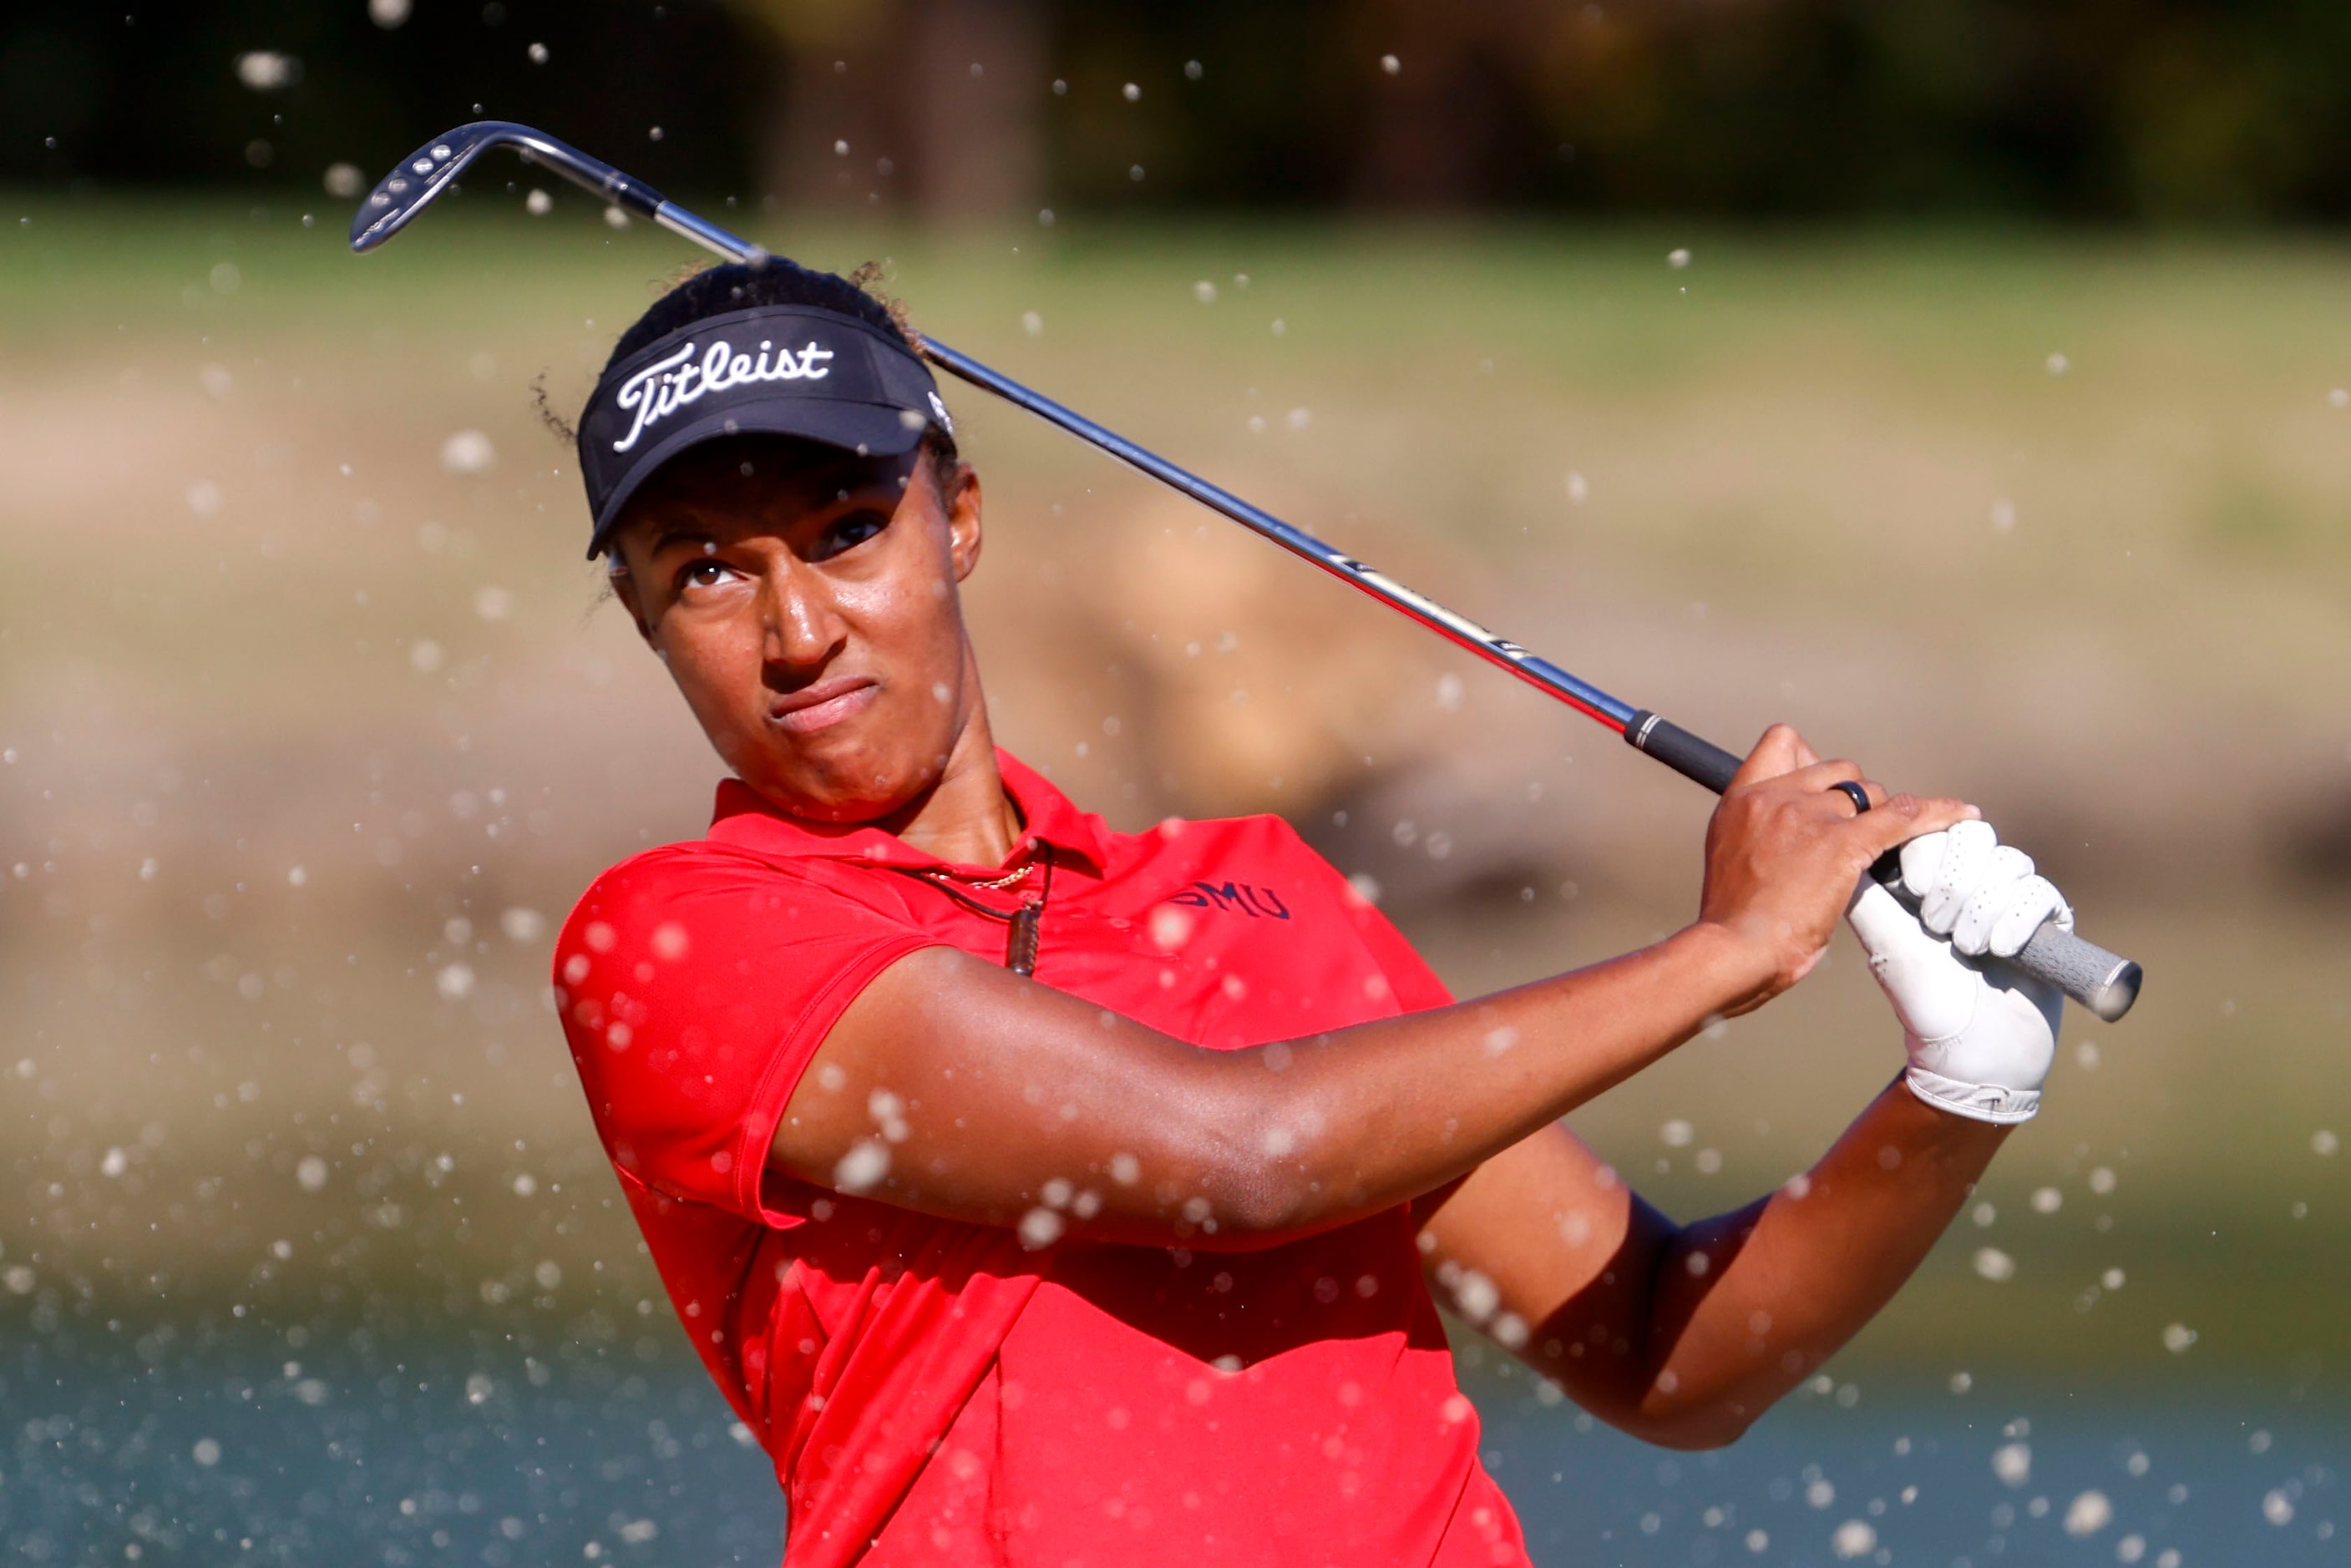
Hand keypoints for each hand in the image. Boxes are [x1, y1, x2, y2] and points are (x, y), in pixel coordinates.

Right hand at [1695, 725, 1975, 1012]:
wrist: (1732, 950)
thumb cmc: (1732, 922)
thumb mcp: (1730, 859)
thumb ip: (1760, 835)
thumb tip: (1793, 840)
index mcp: (1741, 800)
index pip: (1783, 743)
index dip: (1811, 760)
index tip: (1824, 787)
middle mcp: (1775, 797)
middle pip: (1838, 769)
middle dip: (1855, 797)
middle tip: (1860, 833)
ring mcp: (1808, 816)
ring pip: (1869, 792)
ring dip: (1882, 816)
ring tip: (1887, 847)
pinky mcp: (1841, 842)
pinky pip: (1901, 816)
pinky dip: (1937, 813)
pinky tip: (1962, 814)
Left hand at [1845, 819, 2067, 1122]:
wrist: (1973, 1054)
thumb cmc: (1923, 999)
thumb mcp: (1886, 942)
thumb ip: (1865, 893)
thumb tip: (1844, 844)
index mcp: (1930, 880)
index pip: (1934, 829)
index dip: (1926, 851)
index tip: (1911, 889)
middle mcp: (1973, 883)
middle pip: (1975, 835)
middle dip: (1955, 879)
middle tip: (1937, 924)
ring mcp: (2012, 899)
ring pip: (2009, 861)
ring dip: (1983, 905)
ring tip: (1967, 948)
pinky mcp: (2048, 921)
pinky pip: (2041, 891)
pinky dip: (2018, 917)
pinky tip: (2000, 949)